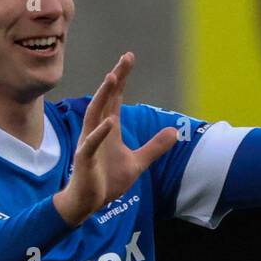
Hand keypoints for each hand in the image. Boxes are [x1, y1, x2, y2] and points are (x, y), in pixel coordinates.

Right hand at [53, 54, 178, 227]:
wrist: (89, 202)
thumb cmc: (108, 180)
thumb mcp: (138, 162)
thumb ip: (154, 147)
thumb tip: (175, 132)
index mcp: (109, 129)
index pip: (115, 98)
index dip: (122, 79)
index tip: (128, 58)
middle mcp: (97, 130)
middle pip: (106, 99)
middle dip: (115, 78)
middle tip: (125, 58)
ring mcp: (89, 143)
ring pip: (94, 114)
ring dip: (103, 96)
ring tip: (112, 78)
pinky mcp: (85, 159)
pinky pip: (91, 143)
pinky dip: (100, 133)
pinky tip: (109, 122)